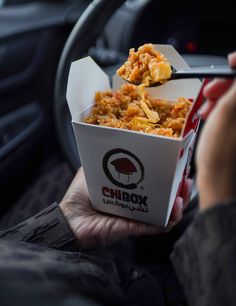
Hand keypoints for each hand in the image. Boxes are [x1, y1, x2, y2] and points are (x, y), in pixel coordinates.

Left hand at [60, 167, 190, 248]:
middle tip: (186, 178)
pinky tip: (175, 208)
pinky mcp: (134, 228)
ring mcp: (137, 216)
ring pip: (166, 212)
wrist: (69, 219)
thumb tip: (116, 138)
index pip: (154, 181)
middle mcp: (137, 202)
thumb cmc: (79, 194)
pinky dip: (168, 219)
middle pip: (165, 197)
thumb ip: (104, 156)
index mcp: (130, 189)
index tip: (176, 163)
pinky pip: (156, 226)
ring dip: (179, 202)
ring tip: (183, 192)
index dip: (167, 174)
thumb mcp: (93, 168)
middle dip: (179, 187)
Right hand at [196, 53, 235, 209]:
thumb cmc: (221, 151)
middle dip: (227, 84)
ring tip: (206, 106)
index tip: (229, 63)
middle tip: (211, 90)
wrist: (219, 181)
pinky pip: (232, 111)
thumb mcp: (228, 110)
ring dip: (221, 97)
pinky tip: (210, 114)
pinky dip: (222, 108)